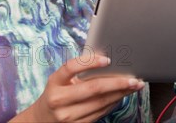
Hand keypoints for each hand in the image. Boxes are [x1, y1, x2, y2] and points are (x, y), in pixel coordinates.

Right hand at [10, 54, 144, 122]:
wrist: (41, 120)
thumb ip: (77, 71)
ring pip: (100, 103)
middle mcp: (59, 100)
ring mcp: (68, 116)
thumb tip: (105, 61)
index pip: (70, 68)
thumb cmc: (55, 94)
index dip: (89, 62)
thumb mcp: (59, 80)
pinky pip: (100, 113)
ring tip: (133, 86)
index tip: (107, 59)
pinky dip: (113, 103)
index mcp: (54, 82)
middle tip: (133, 78)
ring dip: (120, 94)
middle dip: (117, 83)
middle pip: (92, 89)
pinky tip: (122, 96)